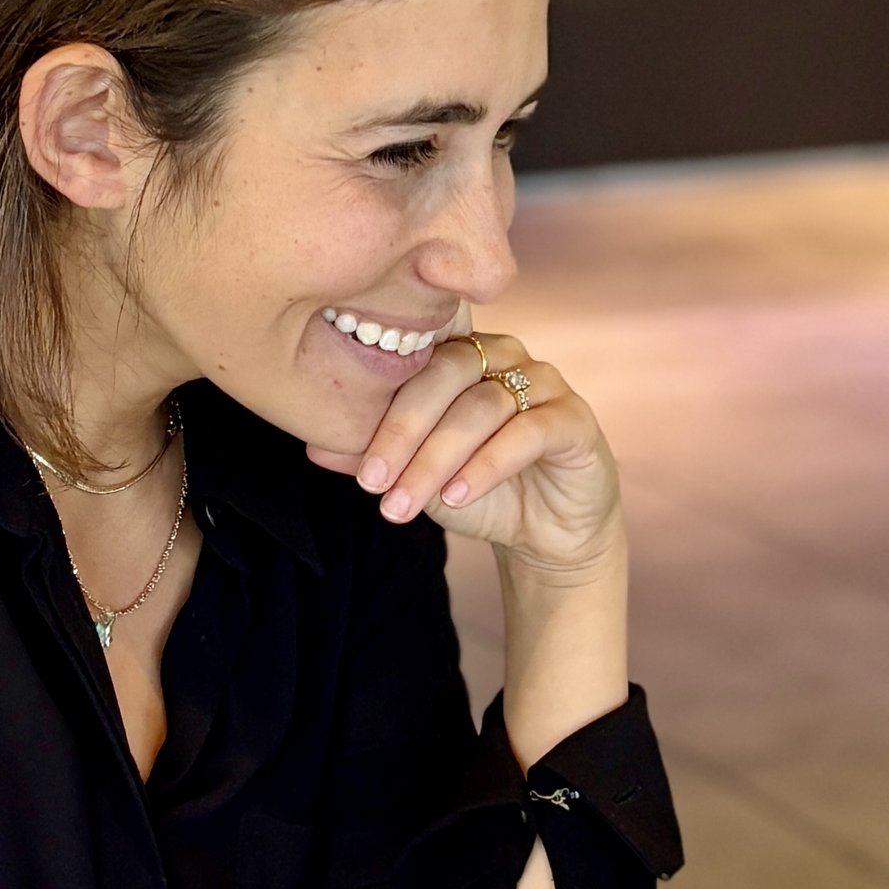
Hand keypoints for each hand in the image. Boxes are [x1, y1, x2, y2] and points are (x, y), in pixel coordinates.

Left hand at [306, 330, 618, 578]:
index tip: (353, 459)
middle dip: (403, 432)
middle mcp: (504, 355)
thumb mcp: (418, 476)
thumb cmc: (478, 490)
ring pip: (483, 406)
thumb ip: (377, 455)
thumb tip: (314, 447)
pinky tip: (459, 496)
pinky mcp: (574, 418)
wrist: (545, 535)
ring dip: (438, 458)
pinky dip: (488, 465)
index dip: (383, 402)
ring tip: (407, 504)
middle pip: (447, 374)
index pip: (417, 356)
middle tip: (372, 482)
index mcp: (462, 354)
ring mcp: (544, 382)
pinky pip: (528, 432)